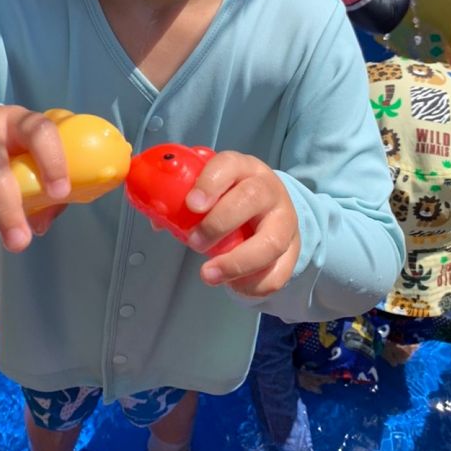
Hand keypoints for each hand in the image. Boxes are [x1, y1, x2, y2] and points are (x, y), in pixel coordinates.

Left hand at [182, 152, 299, 296]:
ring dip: (236, 262)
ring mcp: (284, 221)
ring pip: (271, 242)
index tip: (192, 205)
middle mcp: (268, 190)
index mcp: (243, 168)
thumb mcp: (212, 188)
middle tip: (194, 243)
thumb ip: (185, 198)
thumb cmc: (232, 196)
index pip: (229, 165)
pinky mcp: (292, 250)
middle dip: (219, 224)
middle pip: (251, 199)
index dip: (210, 183)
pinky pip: (278, 272)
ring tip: (208, 274)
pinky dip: (253, 284)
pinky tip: (234, 284)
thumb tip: (158, 220)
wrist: (272, 208)